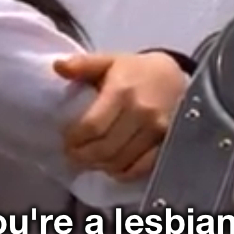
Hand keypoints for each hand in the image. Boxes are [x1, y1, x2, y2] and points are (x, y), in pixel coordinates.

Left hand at [53, 51, 187, 180]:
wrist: (174, 76)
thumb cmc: (138, 71)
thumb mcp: (110, 61)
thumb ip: (83, 64)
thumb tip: (58, 66)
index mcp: (122, 91)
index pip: (92, 126)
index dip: (75, 140)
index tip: (66, 141)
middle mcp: (141, 112)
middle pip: (104, 149)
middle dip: (83, 156)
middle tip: (73, 155)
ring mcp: (156, 130)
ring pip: (120, 161)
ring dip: (100, 165)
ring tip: (90, 159)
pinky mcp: (166, 143)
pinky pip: (140, 168)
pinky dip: (122, 172)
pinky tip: (113, 166)